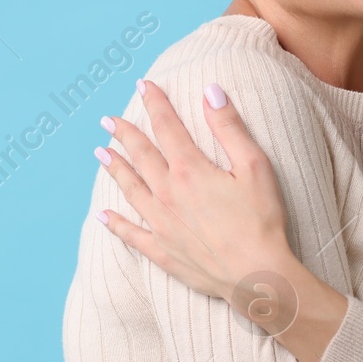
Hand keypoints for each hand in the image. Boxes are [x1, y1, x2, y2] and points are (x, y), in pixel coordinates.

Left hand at [94, 79, 291, 302]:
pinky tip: (102, 215)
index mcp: (190, 170)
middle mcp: (168, 194)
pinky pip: (131, 234)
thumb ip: (229, 127)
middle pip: (141, 156)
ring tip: (101, 153)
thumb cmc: (262, 220)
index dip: (155, 104)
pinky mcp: (163, 251)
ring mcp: (161, 224)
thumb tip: (210, 91)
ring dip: (115, 169)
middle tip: (108, 121)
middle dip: (125, 134)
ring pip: (131, 189)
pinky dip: (115, 223)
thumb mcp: (254, 166)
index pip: (167, 127)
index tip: (144, 86)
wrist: (256, 274)